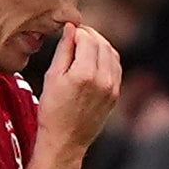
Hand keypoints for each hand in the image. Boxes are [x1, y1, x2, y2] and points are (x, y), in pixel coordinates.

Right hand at [38, 24, 124, 155]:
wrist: (66, 140)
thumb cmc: (52, 110)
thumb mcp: (52, 77)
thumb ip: (63, 50)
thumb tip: (71, 28)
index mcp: (84, 73)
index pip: (87, 38)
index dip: (77, 30)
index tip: (69, 30)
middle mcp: (103, 79)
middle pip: (102, 43)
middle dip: (90, 35)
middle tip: (76, 34)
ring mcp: (112, 87)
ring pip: (112, 53)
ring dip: (100, 44)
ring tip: (84, 45)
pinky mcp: (116, 94)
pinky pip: (116, 67)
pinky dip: (107, 58)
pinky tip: (94, 59)